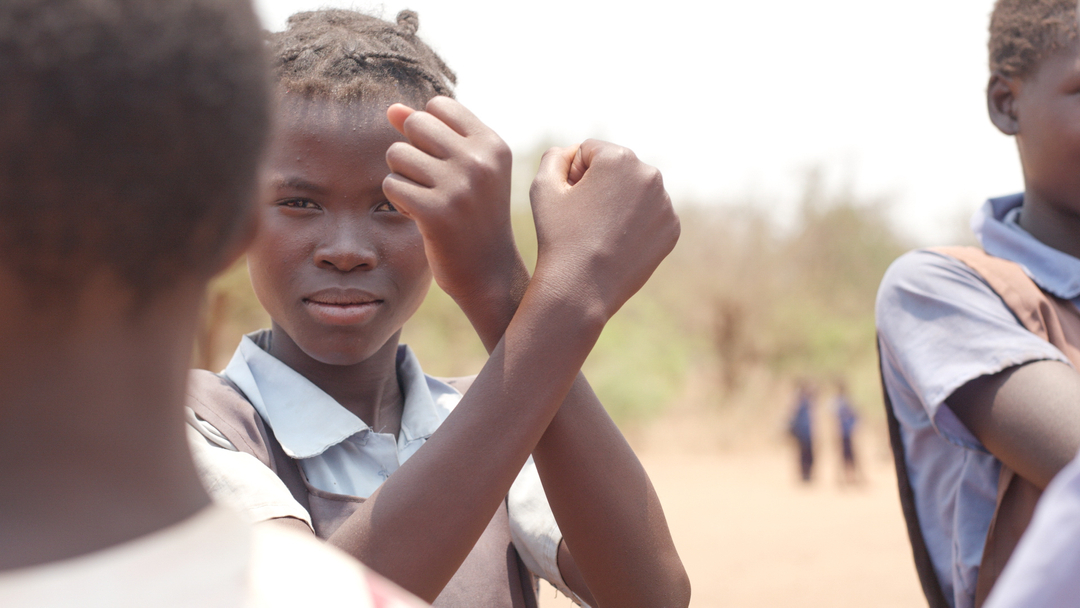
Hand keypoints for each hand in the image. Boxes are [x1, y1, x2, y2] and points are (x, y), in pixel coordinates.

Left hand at [383, 97, 525, 308]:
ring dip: (403, 177)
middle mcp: (479, 161)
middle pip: (415, 125)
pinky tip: (421, 217)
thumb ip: (432, 134)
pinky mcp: (435, 213)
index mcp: (492, 145)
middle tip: (431, 182)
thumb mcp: (465, 170)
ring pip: (397, 154)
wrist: (489, 272)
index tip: (443, 160)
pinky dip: (400, 202)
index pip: (438, 106)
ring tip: (427, 199)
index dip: (429, 131)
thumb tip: (392, 109)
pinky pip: (391, 185)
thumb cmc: (474, 215)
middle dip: (412, 151)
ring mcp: (458, 187)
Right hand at [528, 140, 679, 320]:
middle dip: (600, 185)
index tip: (569, 202)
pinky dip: (635, 224)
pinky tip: (617, 242)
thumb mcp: (543, 186)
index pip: (591, 152)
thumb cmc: (558, 236)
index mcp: (619, 157)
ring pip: (635, 191)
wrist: (581, 288)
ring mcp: (665, 203)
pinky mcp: (672, 229)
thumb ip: (555, 156)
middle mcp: (650, 174)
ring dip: (619, 202)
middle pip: (617, 168)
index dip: (572, 174)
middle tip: (584, 218)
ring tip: (600, 231)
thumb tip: (572, 151)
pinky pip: (650, 215)